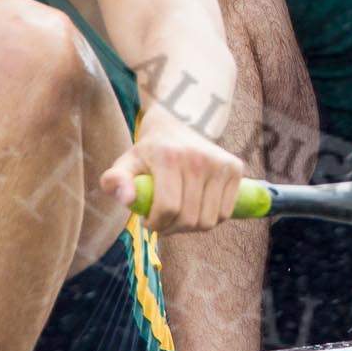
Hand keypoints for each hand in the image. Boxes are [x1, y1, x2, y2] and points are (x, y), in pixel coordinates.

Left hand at [99, 114, 244, 234]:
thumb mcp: (127, 162)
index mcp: (169, 157)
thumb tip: (127, 199)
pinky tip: (197, 209)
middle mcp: (198, 159)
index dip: (156, 224)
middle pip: (190, 219)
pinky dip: (211, 219)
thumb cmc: (150, 151)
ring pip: (209, 221)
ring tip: (179, 215)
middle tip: (162, 220)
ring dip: (192, 227)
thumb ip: (116, 180)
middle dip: (172, 228)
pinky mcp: (235, 168)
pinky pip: (226, 213)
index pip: (168, 208)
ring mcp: (220, 163)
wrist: (181, 121)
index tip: (147, 221)